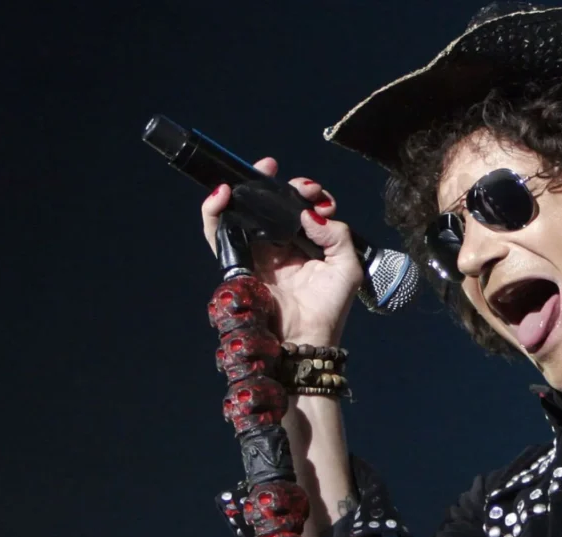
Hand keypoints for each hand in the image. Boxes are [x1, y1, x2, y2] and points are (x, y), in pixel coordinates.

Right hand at [201, 157, 362, 346]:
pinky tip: (221, 193)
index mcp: (307, 244)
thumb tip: (310, 214)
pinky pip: (218, 234)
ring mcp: (257, 253)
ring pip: (244, 212)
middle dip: (278, 184)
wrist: (304, 339)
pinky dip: (214, 212)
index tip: (315, 193)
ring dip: (246, 188)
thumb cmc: (329, 309)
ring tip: (258, 172)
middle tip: (286, 179)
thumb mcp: (347, 267)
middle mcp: (280, 245)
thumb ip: (337, 235)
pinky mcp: (237, 263)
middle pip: (272, 205)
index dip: (307, 195)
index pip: (302, 209)